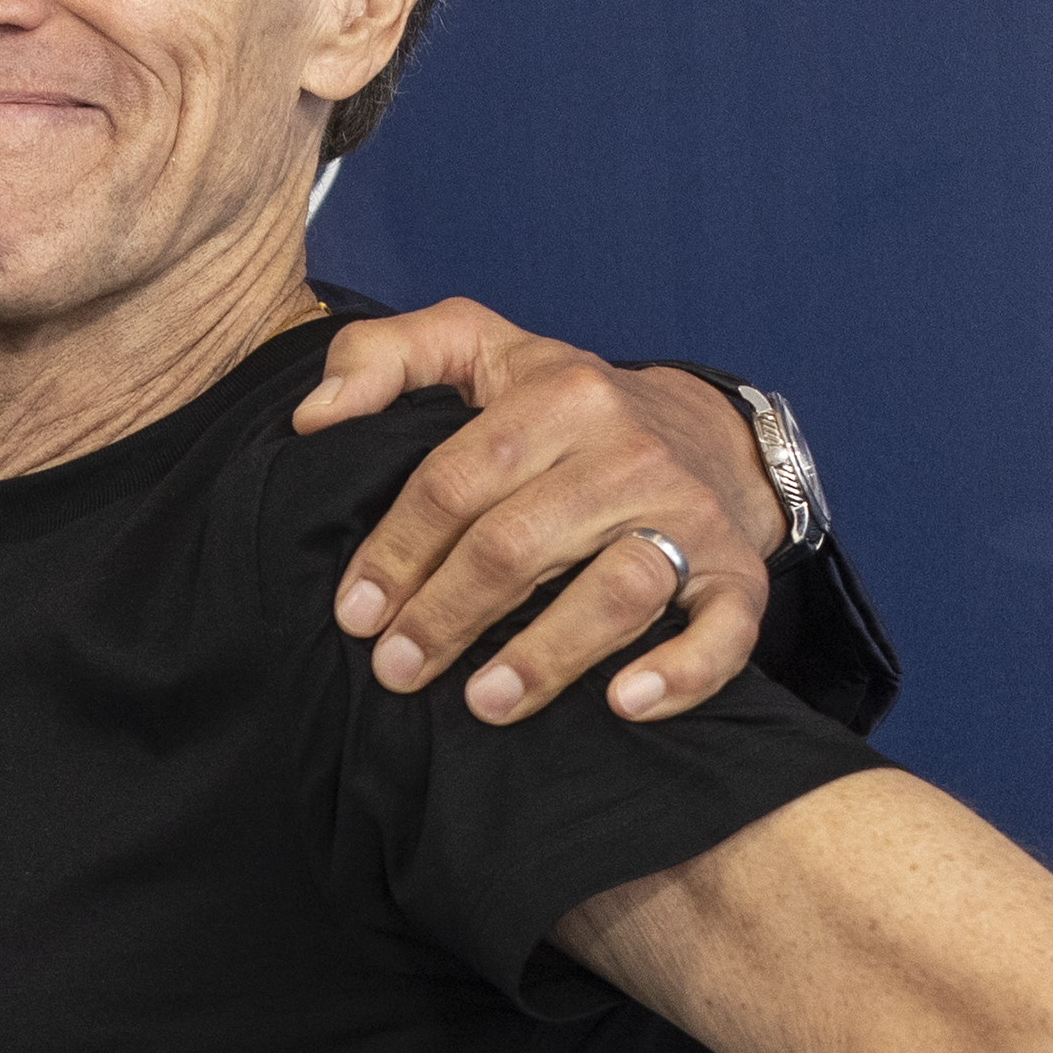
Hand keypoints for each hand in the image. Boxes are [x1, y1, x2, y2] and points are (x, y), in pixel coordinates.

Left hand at [292, 304, 790, 722]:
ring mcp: (690, 513)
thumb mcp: (478, 347)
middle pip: (522, 542)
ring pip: (617, 589)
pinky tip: (624, 704)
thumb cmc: (569, 404)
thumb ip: (383, 355)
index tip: (356, 615)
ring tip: (483, 703)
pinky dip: (680, 672)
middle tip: (397, 672)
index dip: (398, 551)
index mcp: (562, 393)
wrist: (707, 430)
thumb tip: (313, 419)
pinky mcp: (740, 572)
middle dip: (448, 615)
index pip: (459, 479)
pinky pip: (723, 631)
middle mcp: (630, 450)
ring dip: (546, 656)